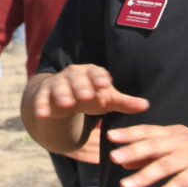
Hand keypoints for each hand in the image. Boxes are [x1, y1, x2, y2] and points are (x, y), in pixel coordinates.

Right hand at [31, 64, 149, 119]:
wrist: (63, 98)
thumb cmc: (90, 96)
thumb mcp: (106, 100)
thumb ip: (124, 103)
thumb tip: (146, 105)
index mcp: (90, 72)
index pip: (96, 72)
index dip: (99, 77)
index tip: (105, 84)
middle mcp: (73, 75)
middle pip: (77, 78)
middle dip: (81, 86)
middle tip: (86, 95)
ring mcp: (57, 83)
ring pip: (59, 86)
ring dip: (62, 94)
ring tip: (66, 104)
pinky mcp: (44, 94)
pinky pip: (41, 98)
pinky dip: (41, 106)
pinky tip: (42, 114)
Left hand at [108, 124, 187, 186]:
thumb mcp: (183, 150)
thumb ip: (156, 154)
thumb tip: (127, 162)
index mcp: (177, 133)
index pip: (149, 131)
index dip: (130, 133)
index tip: (111, 136)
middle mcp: (183, 141)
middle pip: (153, 145)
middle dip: (132, 151)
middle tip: (113, 157)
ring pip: (164, 165)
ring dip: (143, 176)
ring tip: (125, 186)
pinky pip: (181, 183)